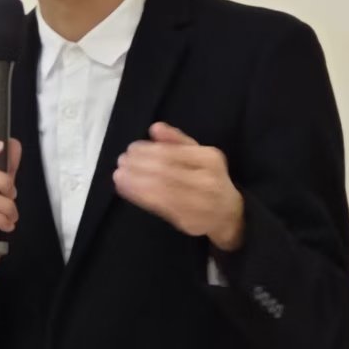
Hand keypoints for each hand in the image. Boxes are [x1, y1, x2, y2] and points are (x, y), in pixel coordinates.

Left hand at [114, 123, 244, 250]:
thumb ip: (177, 140)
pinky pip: (159, 206)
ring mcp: (199, 203)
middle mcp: (207, 180)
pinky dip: (139, 196)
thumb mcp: (200, 154)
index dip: (148, 151)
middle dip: (138, 166)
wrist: (228, 212)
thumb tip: (155, 128)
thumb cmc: (210, 178)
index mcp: (210, 159)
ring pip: (160, 190)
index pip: (173, 153)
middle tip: (122, 161)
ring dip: (135, 181)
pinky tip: (126, 189)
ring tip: (119, 174)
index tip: (132, 148)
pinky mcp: (188, 220)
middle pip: (165, 171)